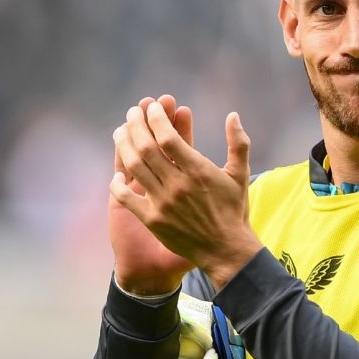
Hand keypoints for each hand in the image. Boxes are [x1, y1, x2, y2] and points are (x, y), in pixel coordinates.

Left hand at [111, 98, 261, 289]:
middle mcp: (177, 184)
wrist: (225, 251)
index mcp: (198, 170)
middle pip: (147, 147)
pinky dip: (118, 183)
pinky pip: (126, 197)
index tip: (152, 107)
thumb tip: (233, 116)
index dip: (157, 118)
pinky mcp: (152, 219)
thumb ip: (238, 144)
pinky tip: (118, 172)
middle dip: (136, 125)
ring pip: (134, 167)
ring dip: (124, 145)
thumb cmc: (234, 211)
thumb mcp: (240, 175)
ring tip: (120, 131)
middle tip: (133, 112)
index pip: (168, 137)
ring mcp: (162, 202)